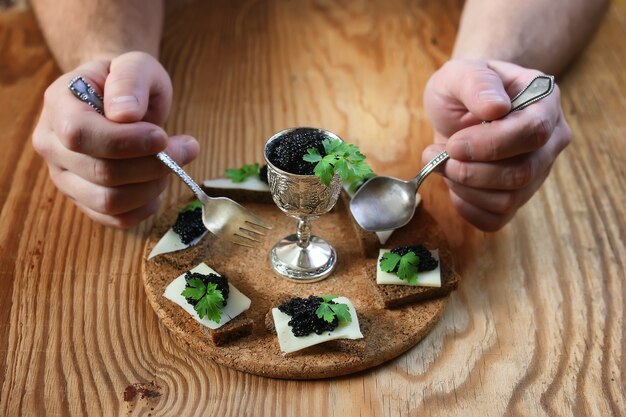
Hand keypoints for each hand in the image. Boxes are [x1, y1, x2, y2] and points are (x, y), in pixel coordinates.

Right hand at [32, 52, 198, 227]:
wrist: (120, 101)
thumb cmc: (128, 83)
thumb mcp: (135, 64)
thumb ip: (130, 80)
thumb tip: (125, 114)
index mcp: (58, 106)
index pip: (81, 134)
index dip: (126, 142)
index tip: (162, 135)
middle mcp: (53, 146)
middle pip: (101, 173)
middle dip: (153, 164)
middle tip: (186, 148)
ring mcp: (66, 178)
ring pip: (109, 202)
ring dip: (153, 186)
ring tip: (172, 163)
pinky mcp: (86, 201)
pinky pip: (117, 219)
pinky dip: (148, 206)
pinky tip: (159, 182)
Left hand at [422, 59, 571, 230]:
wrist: (461, 108)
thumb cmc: (465, 88)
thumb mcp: (460, 73)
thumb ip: (476, 82)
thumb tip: (496, 107)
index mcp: (545, 102)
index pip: (534, 132)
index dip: (490, 145)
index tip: (453, 144)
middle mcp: (550, 141)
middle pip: (522, 173)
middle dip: (470, 171)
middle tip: (436, 155)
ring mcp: (537, 172)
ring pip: (508, 200)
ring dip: (463, 187)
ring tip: (441, 164)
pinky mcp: (517, 197)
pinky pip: (496, 219)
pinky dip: (467, 208)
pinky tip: (454, 186)